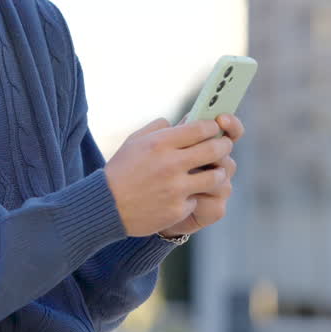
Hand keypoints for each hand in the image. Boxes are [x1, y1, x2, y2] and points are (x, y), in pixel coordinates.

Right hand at [104, 117, 232, 236]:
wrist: (106, 206)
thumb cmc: (121, 170)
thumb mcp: (135, 141)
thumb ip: (159, 128)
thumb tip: (181, 122)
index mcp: (160, 143)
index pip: (201, 128)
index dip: (213, 127)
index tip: (214, 129)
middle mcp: (171, 163)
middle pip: (215, 149)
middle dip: (224, 146)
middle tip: (224, 146)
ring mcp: (176, 188)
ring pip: (215, 176)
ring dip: (217, 172)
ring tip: (214, 171)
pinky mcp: (177, 209)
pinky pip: (198, 198)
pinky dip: (194, 196)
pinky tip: (186, 195)